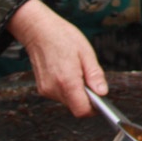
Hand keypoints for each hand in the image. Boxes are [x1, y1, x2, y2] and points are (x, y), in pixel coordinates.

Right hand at [7, 0, 106, 117]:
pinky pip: (60, 95)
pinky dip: (68, 88)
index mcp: (67, 81)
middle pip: (76, 106)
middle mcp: (54, 89)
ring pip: (68, 101)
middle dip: (87, 97)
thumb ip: (95, 75)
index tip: (101, 98)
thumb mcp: (86, 52)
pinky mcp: (42, 88)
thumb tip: (103, 92)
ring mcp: (46, 90)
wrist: (38, 30)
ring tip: (78, 71)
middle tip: (90, 78)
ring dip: (77, 92)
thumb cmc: (63, 37)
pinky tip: (69, 72)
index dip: (94, 108)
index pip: (81, 110)